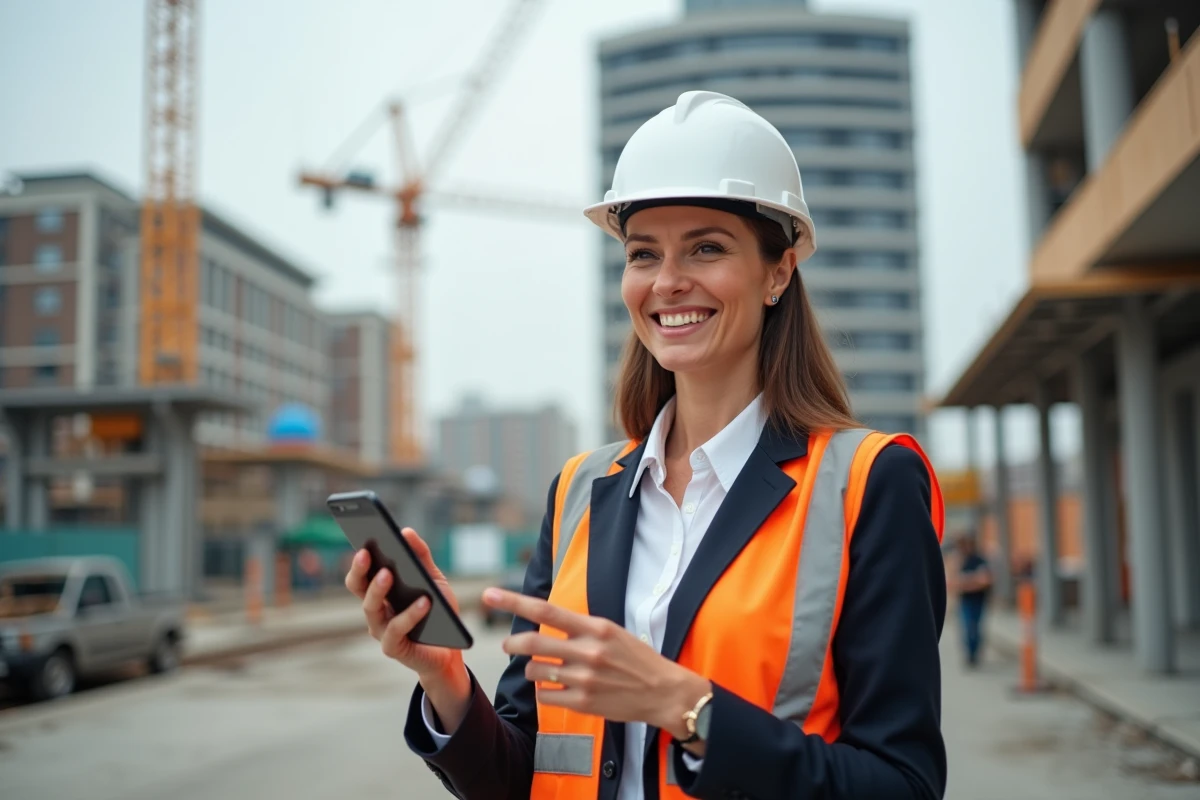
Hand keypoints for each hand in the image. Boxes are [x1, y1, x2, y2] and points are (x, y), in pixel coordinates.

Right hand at [344, 528, 470, 729]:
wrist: (450, 651)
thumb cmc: (438, 613)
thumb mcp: (434, 580)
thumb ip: (420, 557)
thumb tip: (406, 531)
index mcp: (380, 592)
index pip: (362, 571)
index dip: (359, 555)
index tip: (361, 534)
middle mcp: (375, 610)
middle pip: (357, 587)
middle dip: (359, 569)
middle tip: (366, 552)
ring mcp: (381, 630)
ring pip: (371, 607)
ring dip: (378, 589)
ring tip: (389, 573)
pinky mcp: (393, 647)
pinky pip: (396, 629)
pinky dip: (410, 615)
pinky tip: (424, 602)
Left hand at [484, 588, 710, 744]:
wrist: (664, 692)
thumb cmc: (637, 659)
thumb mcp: (612, 632)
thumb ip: (581, 628)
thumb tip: (546, 622)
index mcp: (596, 628)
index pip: (546, 610)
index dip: (514, 601)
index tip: (490, 595)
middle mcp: (588, 651)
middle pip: (532, 642)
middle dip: (512, 643)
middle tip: (508, 644)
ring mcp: (584, 679)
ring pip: (536, 671)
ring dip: (533, 669)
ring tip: (545, 669)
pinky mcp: (583, 703)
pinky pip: (546, 695)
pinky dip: (544, 691)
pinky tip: (557, 688)